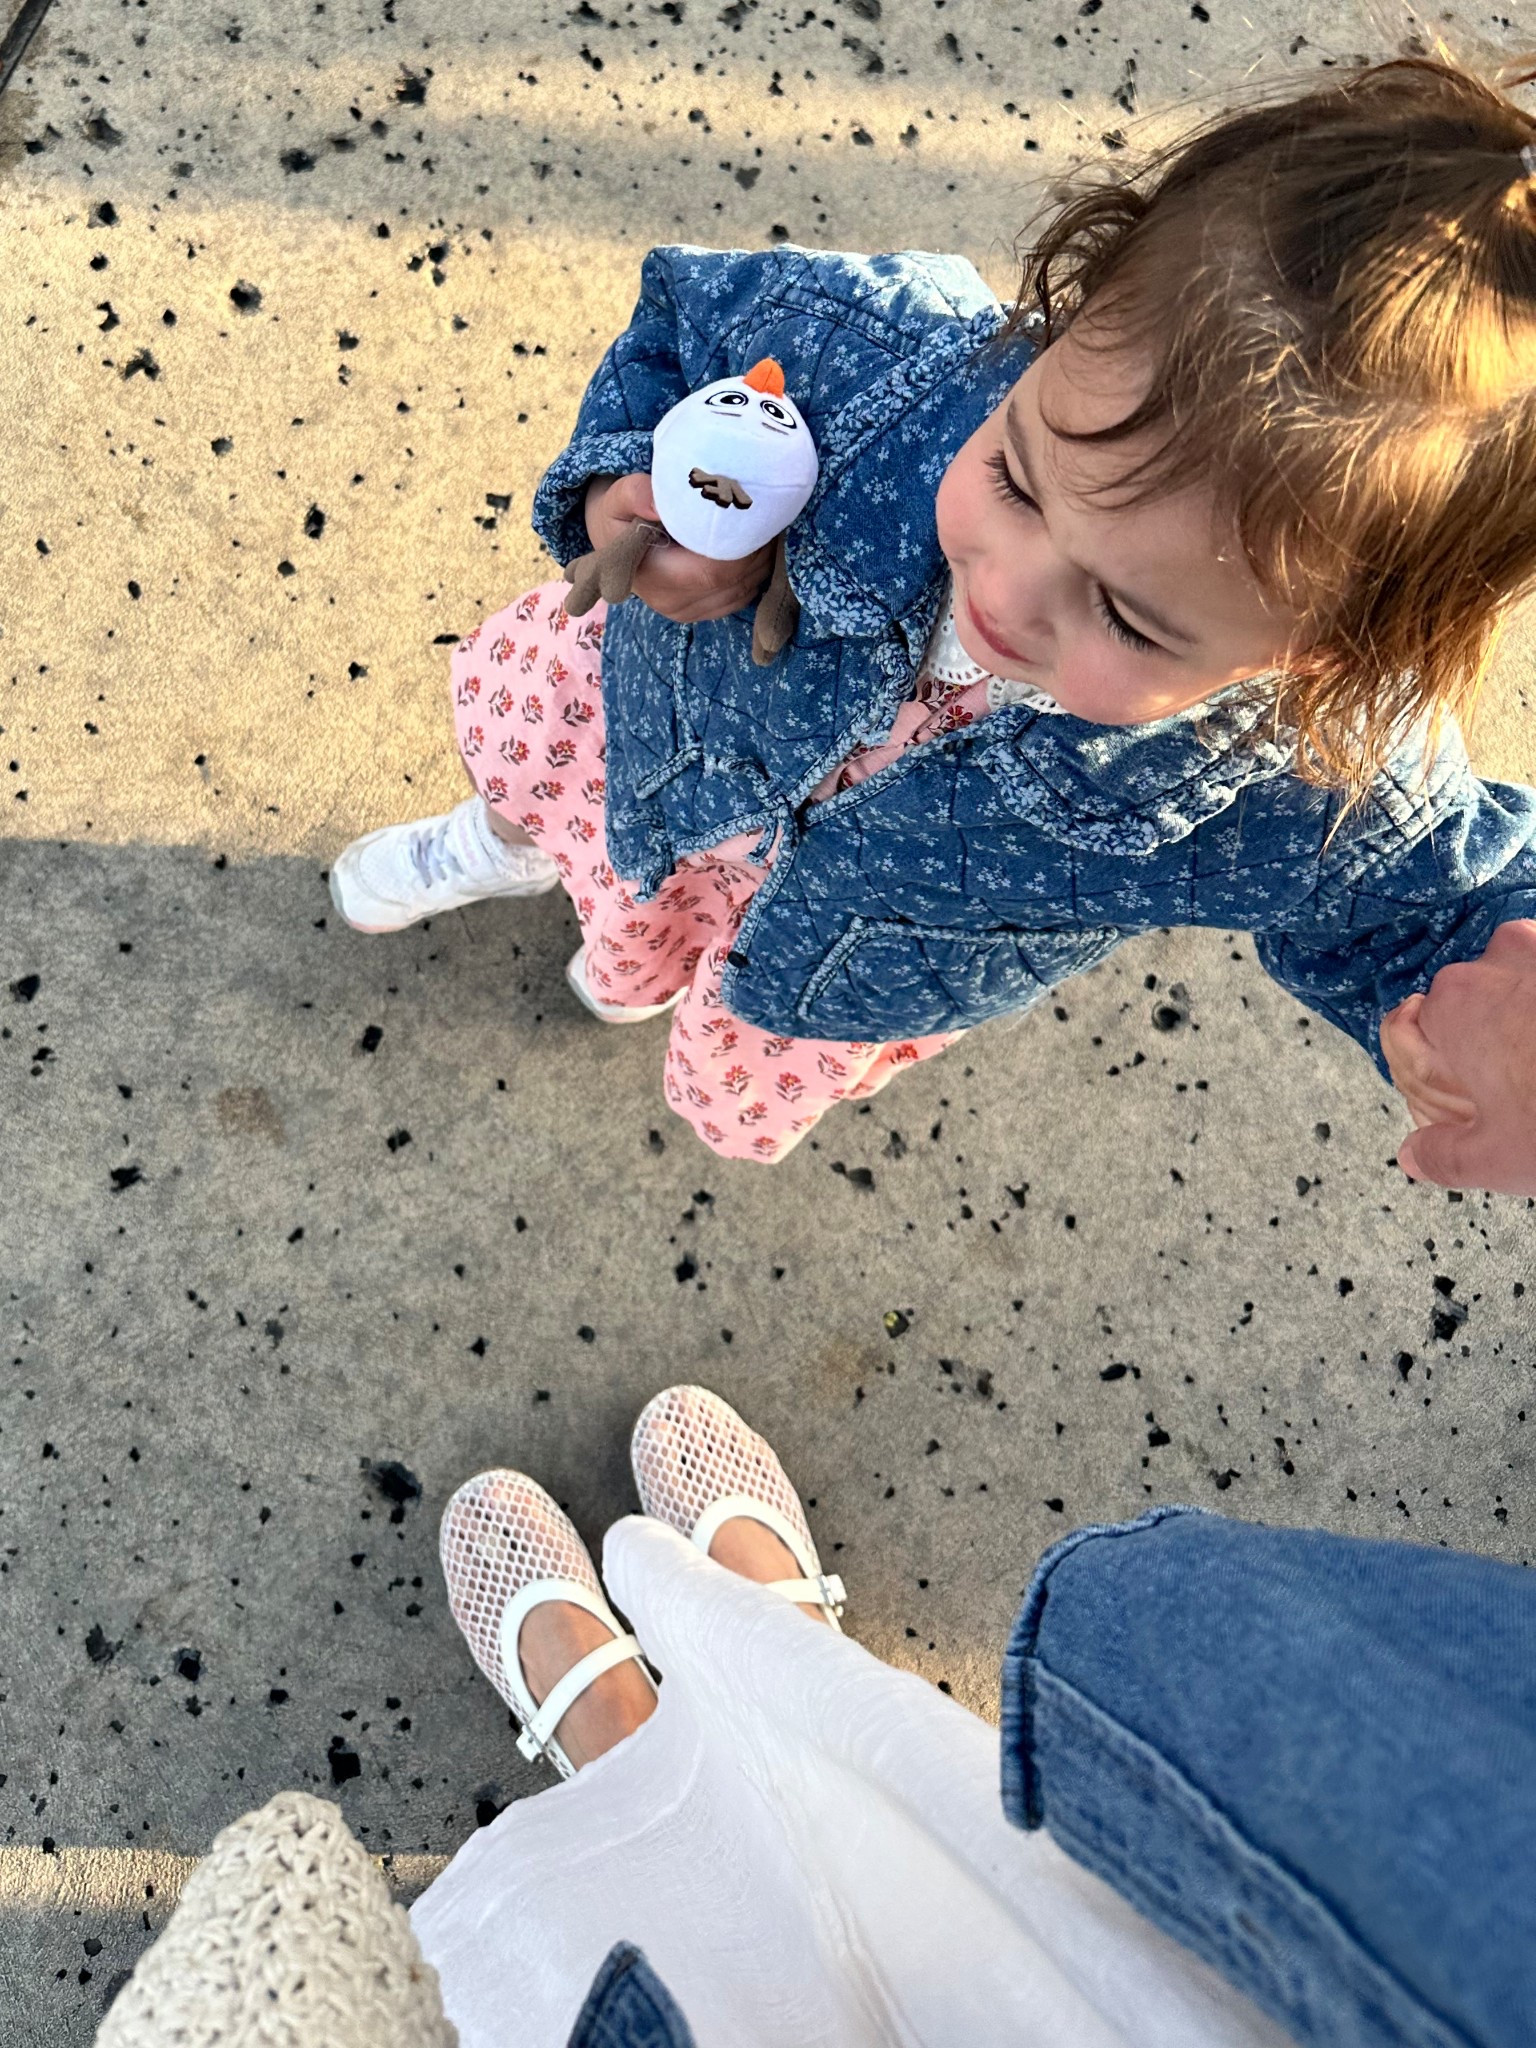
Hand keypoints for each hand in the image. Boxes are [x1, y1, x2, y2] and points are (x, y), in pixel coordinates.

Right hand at [584, 474, 773, 624]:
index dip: (742, 546)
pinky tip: (753, 548)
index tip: (754, 515)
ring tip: (762, 528)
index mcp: (653, 577)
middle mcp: (672, 603)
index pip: (714, 571)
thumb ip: (634, 494)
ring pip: (744, 590)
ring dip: (760, 561)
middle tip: (766, 516)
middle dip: (757, 549)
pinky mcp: (701, 613)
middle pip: (735, 581)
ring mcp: (688, 612)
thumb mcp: (617, 498)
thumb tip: (659, 504)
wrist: (614, 546)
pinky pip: (741, 598)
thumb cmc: (620, 518)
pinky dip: (755, 573)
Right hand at [1379, 919, 1535, 1194]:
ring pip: (1526, 977)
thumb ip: (1443, 1156)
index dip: (1446, 1063)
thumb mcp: (1500, 1158)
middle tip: (1527, 1085)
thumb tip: (1413, 1156)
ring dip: (1534, 1011)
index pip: (1419, 1025)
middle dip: (1496, 1034)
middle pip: (1477, 997)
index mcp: (1455, 1006)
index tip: (1475, 1092)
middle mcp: (1498, 959)